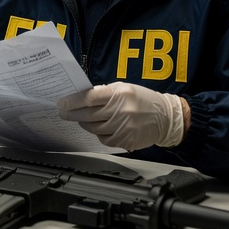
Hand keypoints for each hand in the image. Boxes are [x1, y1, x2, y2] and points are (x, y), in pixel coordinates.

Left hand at [57, 82, 186, 150]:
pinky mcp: (125, 140)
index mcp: (120, 93)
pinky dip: (98, 133)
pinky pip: (103, 138)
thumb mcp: (125, 88)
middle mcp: (121, 110)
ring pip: (93, 128)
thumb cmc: (143, 100)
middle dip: (72, 114)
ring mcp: (123, 127)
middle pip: (87, 114)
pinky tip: (99, 127)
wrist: (165, 118)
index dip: (72, 101)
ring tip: (81, 119)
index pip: (89, 97)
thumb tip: (81, 98)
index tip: (62, 103)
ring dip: (84, 123)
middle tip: (63, 113)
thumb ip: (104, 93)